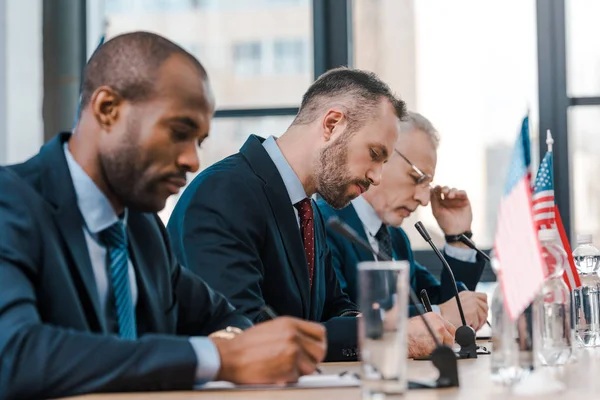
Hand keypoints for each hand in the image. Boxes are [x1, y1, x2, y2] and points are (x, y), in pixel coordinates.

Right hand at [212, 316, 326, 383]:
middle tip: (302, 362)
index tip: (313, 349)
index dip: (318, 342)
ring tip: (285, 367)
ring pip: (311, 367)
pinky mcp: (287, 370)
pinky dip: (289, 379)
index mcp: (290, 323)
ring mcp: (292, 353)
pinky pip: (298, 378)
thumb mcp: (272, 328)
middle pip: (320, 350)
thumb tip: (306, 342)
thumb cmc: (246, 345)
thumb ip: (291, 332)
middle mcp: (293, 336)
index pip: (320, 332)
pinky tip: (276, 372)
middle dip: (313, 359)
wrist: (229, 357)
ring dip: (301, 371)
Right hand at [407, 312, 454, 357]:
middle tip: (442, 345)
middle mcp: (439, 324)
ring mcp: (440, 334)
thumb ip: (431, 324)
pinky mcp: (437, 344)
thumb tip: (437, 331)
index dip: (448, 334)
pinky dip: (435, 353)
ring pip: (446, 344)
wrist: (402, 338)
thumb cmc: (407, 330)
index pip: (450, 327)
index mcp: (435, 316)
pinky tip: (427, 350)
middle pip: (451, 335)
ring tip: (429, 347)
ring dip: (440, 347)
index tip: (447, 338)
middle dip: (448, 341)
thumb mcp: (420, 321)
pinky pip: (440, 351)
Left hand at [431, 186, 471, 235]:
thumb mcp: (436, 211)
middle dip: (444, 188)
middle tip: (443, 191)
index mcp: (440, 201)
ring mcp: (456, 200)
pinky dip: (460, 192)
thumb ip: (433, 200)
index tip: (436, 187)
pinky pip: (463, 193)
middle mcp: (448, 200)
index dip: (436, 188)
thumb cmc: (445, 223)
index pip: (438, 192)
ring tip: (449, 196)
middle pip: (446, 189)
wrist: (457, 231)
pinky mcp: (465, 201)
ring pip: (454, 190)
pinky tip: (457, 194)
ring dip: (451, 191)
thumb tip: (431, 189)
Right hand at [439, 291, 488, 330]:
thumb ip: (470, 303)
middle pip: (486, 307)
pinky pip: (479, 323)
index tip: (479, 313)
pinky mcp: (472, 312)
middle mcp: (470, 297)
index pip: (484, 297)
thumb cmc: (447, 314)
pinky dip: (474, 328)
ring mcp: (472, 304)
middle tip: (475, 322)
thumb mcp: (459, 304)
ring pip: (484, 316)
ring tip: (470, 325)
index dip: (483, 307)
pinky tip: (466, 326)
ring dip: (478, 323)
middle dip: (482, 317)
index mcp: (467, 294)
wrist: (441, 319)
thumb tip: (481, 310)